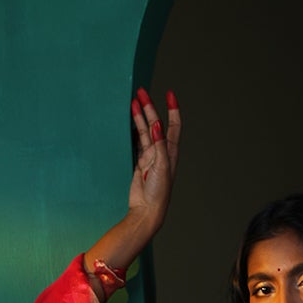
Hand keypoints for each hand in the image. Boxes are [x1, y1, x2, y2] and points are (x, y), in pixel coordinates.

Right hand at [126, 88, 180, 238]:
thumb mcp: (161, 167)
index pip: (173, 125)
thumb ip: (159, 145)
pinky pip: (136, 143)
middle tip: (141, 92)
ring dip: (139, 117)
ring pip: (144, 132)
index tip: (169, 94)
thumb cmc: (158, 193)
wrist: (147, 211)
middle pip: (156, 124)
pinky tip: (128, 121)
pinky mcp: (140, 164)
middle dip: (149, 108)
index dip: (172, 109)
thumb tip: (157, 124)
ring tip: (132, 102)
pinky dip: (133, 131)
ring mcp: (150, 157)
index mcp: (170, 152)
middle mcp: (162, 152)